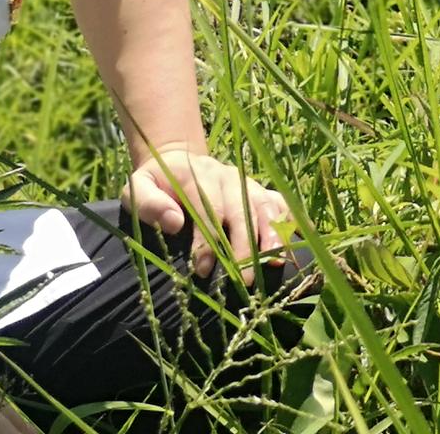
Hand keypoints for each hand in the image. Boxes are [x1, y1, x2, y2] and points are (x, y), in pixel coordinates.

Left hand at [123, 145, 293, 282]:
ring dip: (272, 234)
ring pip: (265, 206)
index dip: (207, 241)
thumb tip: (174, 223)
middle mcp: (227, 176)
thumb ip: (148, 203)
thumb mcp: (138, 187)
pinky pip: (279, 201)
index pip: (207, 208)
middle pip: (241, 210)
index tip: (202, 270)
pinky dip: (291, 218)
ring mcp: (246, 182)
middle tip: (242, 280)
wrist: (177, 160)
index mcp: (197, 175)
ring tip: (276, 262)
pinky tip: (302, 237)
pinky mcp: (257, 189)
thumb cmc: (156, 183)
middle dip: (243, 246)